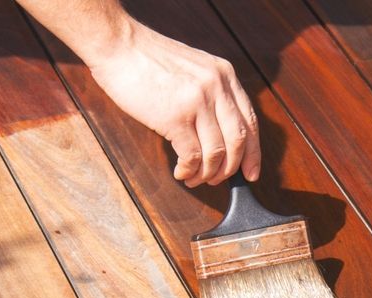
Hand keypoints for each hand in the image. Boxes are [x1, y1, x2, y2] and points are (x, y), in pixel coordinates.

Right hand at [88, 22, 259, 186]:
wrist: (117, 43)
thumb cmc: (147, 60)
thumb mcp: (194, 68)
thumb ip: (212, 93)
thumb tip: (220, 134)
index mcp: (225, 75)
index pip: (250, 122)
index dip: (254, 153)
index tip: (251, 173)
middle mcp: (217, 87)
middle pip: (238, 142)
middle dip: (230, 169)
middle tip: (217, 180)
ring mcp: (198, 102)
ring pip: (217, 153)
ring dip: (208, 174)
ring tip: (194, 178)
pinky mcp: (176, 117)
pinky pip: (192, 156)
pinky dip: (189, 171)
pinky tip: (181, 172)